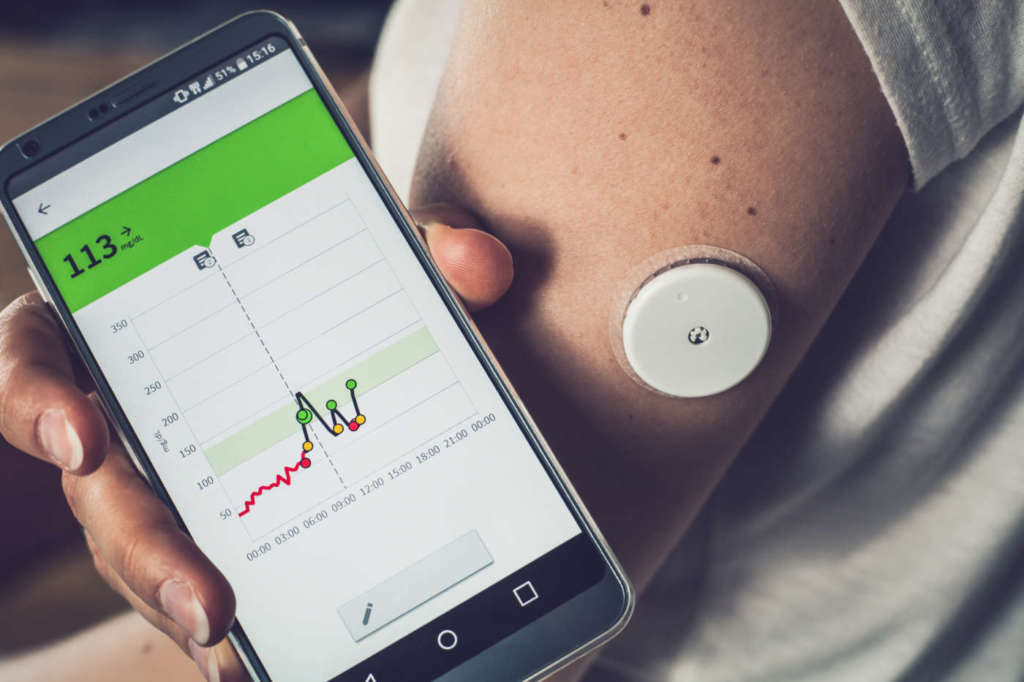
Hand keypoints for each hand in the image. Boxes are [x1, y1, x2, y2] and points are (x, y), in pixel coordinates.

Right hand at [0, 205, 512, 680]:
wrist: (308, 309)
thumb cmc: (312, 272)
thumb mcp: (365, 245)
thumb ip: (418, 239)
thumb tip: (479, 264)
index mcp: (121, 327)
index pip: (38, 356)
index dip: (38, 396)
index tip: (85, 436)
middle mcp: (123, 410)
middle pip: (100, 486)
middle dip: (147, 548)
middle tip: (208, 602)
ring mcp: (158, 476)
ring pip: (141, 548)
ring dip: (183, 598)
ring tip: (237, 646)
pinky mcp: (201, 522)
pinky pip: (192, 571)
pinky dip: (220, 618)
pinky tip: (253, 658)